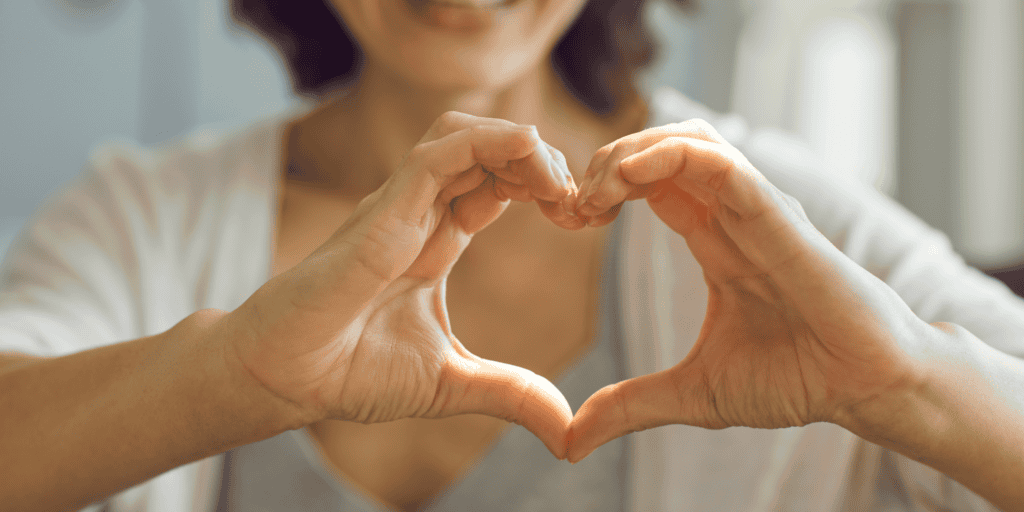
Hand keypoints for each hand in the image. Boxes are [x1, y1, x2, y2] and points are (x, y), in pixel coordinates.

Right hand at [223, 112, 578, 458]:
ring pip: (464, 135)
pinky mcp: (382, 213)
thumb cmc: (349, 372)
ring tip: (556, 182)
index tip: (581, 217)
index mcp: (437, 241)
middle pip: (489, 150)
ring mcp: (400, 207)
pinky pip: (437, 154)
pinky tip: (527, 158)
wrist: (285, 380)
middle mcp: (420, 214)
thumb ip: (511, 393)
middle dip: (542, 160)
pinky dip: (488, 143)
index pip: (498, 184)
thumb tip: (568, 429)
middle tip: (578, 201)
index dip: (543, 187)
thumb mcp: (452, 383)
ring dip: (519, 144)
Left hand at [567, 120, 932, 460]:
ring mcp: (755, 210)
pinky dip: (670, 155)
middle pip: (661, 150)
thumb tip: (570, 442)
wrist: (863, 389)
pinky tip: (629, 176)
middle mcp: (732, 216)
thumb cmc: (796, 379)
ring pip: (689, 140)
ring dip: (631, 151)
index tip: (568, 220)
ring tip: (596, 190)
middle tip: (572, 204)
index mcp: (714, 241)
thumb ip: (630, 406)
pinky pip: (721, 163)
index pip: (650, 184)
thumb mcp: (693, 393)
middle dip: (606, 162)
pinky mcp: (777, 216)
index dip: (602, 189)